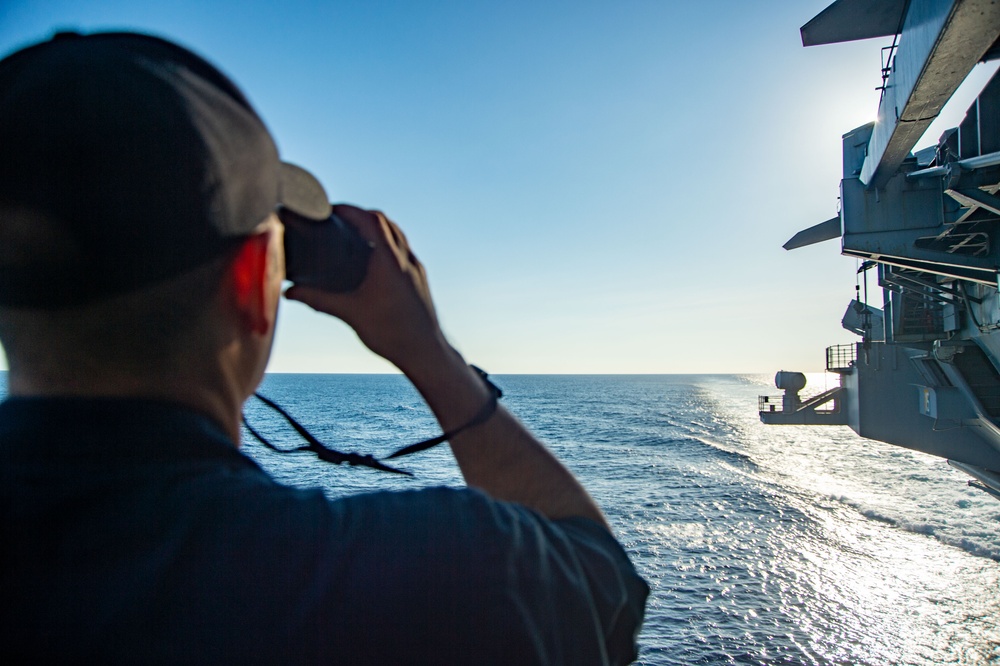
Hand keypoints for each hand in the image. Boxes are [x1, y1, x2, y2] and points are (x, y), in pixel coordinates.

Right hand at [283, 204, 447, 370]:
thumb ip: (318, 299)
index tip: (330, 209)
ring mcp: (415, 268)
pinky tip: (375, 258)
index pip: (370, 219)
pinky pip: (403, 250)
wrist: (426, 352)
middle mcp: (405, 259)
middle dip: (360, 215)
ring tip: (354, 233)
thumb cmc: (392, 334)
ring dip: (377, 227)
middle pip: (384, 221)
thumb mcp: (350, 313)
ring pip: (397, 234)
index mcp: (389, 261)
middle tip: (338, 219)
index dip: (349, 210)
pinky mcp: (419, 278)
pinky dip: (388, 243)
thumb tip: (290, 292)